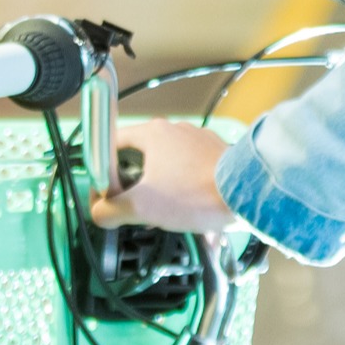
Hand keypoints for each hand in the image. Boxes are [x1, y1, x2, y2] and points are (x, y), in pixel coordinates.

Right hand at [90, 116, 234, 233]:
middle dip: (132, 185)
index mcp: (153, 133)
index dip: (101, 172)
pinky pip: (189, 173)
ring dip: (158, 189)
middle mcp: (176, 131)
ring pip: (165, 166)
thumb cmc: (197, 194)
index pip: (112, 145)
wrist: (246, 195)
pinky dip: (183, 190)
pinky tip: (187, 209)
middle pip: (139, 157)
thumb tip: (99, 214)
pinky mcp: (216, 157)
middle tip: (133, 207)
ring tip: (163, 213)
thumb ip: (110, 210)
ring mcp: (198, 142)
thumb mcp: (141, 206)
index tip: (103, 193)